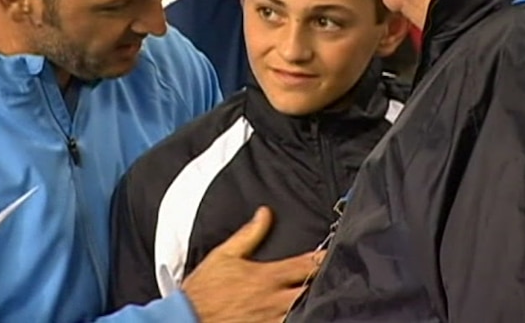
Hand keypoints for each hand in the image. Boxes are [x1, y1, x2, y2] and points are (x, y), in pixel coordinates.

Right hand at [181, 206, 324, 322]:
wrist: (189, 318)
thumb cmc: (204, 288)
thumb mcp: (224, 254)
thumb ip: (249, 234)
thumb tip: (265, 213)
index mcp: (266, 277)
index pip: (303, 266)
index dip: (322, 259)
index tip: (334, 254)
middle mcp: (273, 299)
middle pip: (310, 291)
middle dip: (323, 284)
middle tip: (335, 277)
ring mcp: (271, 319)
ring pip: (304, 312)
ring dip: (313, 304)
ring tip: (325, 298)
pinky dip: (298, 319)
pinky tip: (305, 315)